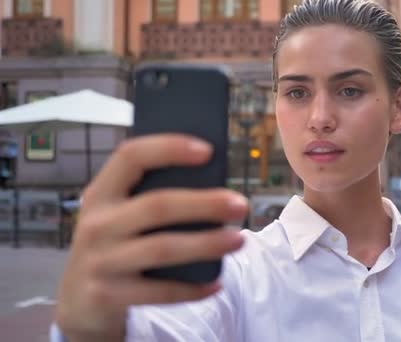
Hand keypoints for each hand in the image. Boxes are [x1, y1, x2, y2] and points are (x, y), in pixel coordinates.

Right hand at [54, 134, 248, 341]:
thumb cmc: (114, 244)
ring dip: (207, 244)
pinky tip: (216, 282)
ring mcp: (100, 261)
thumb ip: (150, 199)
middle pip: (157, 205)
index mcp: (100, 194)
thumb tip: (213, 189)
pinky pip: (160, 291)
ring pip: (163, 248)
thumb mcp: (118, 216)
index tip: (208, 150)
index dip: (169, 148)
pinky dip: (192, 288)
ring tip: (238, 240)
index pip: (131, 157)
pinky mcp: (108, 295)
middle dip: (205, 204)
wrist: (78, 300)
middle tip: (241, 205)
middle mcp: (96, 224)